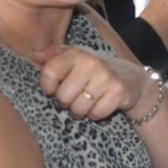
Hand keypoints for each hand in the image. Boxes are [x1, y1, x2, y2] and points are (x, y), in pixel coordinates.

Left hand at [33, 43, 155, 121]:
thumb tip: (34, 55)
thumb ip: (54, 55)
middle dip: (67, 102)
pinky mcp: (118, 92)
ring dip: (82, 111)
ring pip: (79, 108)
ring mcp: (106, 77)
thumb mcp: (77, 58)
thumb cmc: (97, 71)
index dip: (48, 87)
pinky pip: (96, 114)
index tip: (55, 88)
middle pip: (62, 97)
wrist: (133, 79)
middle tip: (78, 96)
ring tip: (89, 102)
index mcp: (76, 53)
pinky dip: (97, 114)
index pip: (49, 73)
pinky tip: (102, 104)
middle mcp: (91, 63)